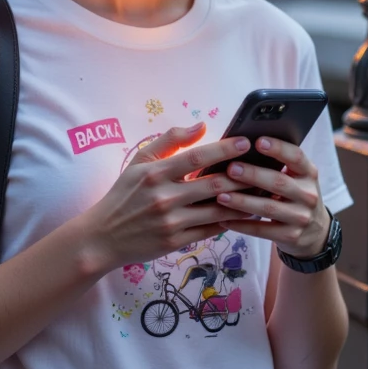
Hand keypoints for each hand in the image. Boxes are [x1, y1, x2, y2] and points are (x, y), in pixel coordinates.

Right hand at [78, 122, 250, 274]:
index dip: (224, 149)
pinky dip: (229, 221)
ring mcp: (171, 222)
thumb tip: (201, 126)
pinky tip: (244, 213)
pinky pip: (210, 230)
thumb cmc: (123, 195)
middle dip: (242, 176)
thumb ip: (169, 141)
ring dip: (243, 201)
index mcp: (155, 173)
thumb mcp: (138, 162)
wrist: (102, 237)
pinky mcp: (175, 242)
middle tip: (264, 168)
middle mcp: (164, 197)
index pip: (196, 157)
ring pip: (217, 210)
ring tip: (262, 191)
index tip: (246, 142)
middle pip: (213, 184)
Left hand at [214, 136, 329, 259]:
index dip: (278, 148)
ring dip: (242, 202)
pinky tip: (224, 219)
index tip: (258, 141)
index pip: (296, 157)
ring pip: (268, 208)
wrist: (315, 232)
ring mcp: (301, 217)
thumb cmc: (295, 196)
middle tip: (231, 168)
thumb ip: (279, 165)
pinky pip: (262, 230)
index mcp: (309, 174)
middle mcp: (308, 195)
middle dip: (253, 175)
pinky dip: (242, 225)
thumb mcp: (297, 179)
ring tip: (221, 195)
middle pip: (279, 182)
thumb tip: (242, 147)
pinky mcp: (291, 236)